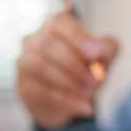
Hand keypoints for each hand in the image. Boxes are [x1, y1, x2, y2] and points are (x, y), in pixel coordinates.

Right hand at [17, 12, 118, 128]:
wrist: (65, 98)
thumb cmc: (83, 68)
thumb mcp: (101, 56)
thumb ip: (106, 49)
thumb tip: (99, 52)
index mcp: (55, 26)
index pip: (60, 23)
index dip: (77, 37)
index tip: (94, 54)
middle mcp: (34, 39)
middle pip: (48, 46)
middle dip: (75, 66)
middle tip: (95, 82)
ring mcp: (25, 62)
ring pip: (41, 67)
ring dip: (69, 83)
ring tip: (90, 94)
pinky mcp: (24, 85)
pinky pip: (41, 91)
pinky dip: (66, 100)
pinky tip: (84, 107)